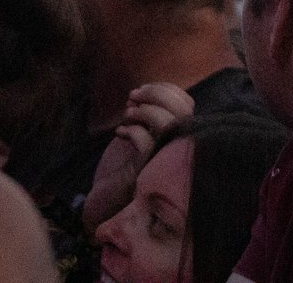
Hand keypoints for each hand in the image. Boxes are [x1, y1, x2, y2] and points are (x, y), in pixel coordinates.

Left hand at [81, 82, 196, 229]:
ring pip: (167, 123)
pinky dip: (132, 131)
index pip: (187, 103)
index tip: (143, 89)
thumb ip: (151, 115)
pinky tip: (120, 133)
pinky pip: (146, 143)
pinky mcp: (147, 173)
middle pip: (182, 110)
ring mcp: (165, 162)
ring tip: (127, 113)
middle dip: (155, 94)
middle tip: (133, 96)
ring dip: (144, 111)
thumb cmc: (123, 167)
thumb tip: (148, 90)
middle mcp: (178, 149)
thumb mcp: (139, 133)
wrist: (105, 202)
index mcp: (179, 137)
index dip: (166, 90)